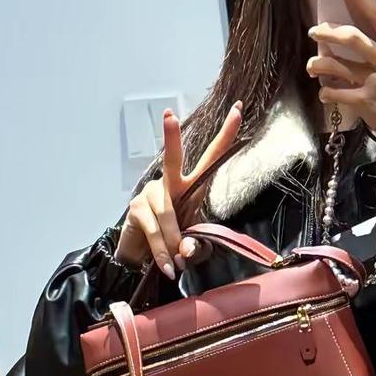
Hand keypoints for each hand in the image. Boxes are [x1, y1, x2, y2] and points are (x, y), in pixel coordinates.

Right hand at [114, 103, 242, 278]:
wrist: (141, 259)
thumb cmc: (172, 245)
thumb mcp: (193, 248)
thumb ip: (198, 247)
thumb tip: (187, 249)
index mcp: (191, 187)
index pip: (211, 157)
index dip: (226, 135)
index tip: (239, 110)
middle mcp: (170, 184)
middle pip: (172, 160)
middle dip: (171, 138)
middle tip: (169, 116)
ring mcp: (151, 194)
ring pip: (167, 215)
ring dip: (173, 242)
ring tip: (177, 263)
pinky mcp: (136, 209)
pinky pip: (154, 230)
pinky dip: (162, 251)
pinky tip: (167, 265)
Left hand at [307, 0, 375, 148]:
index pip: (375, 13)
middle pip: (348, 36)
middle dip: (326, 31)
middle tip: (315, 31)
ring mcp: (374, 81)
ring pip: (334, 64)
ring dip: (317, 63)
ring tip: (312, 65)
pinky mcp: (364, 102)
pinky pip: (334, 91)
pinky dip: (325, 91)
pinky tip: (325, 91)